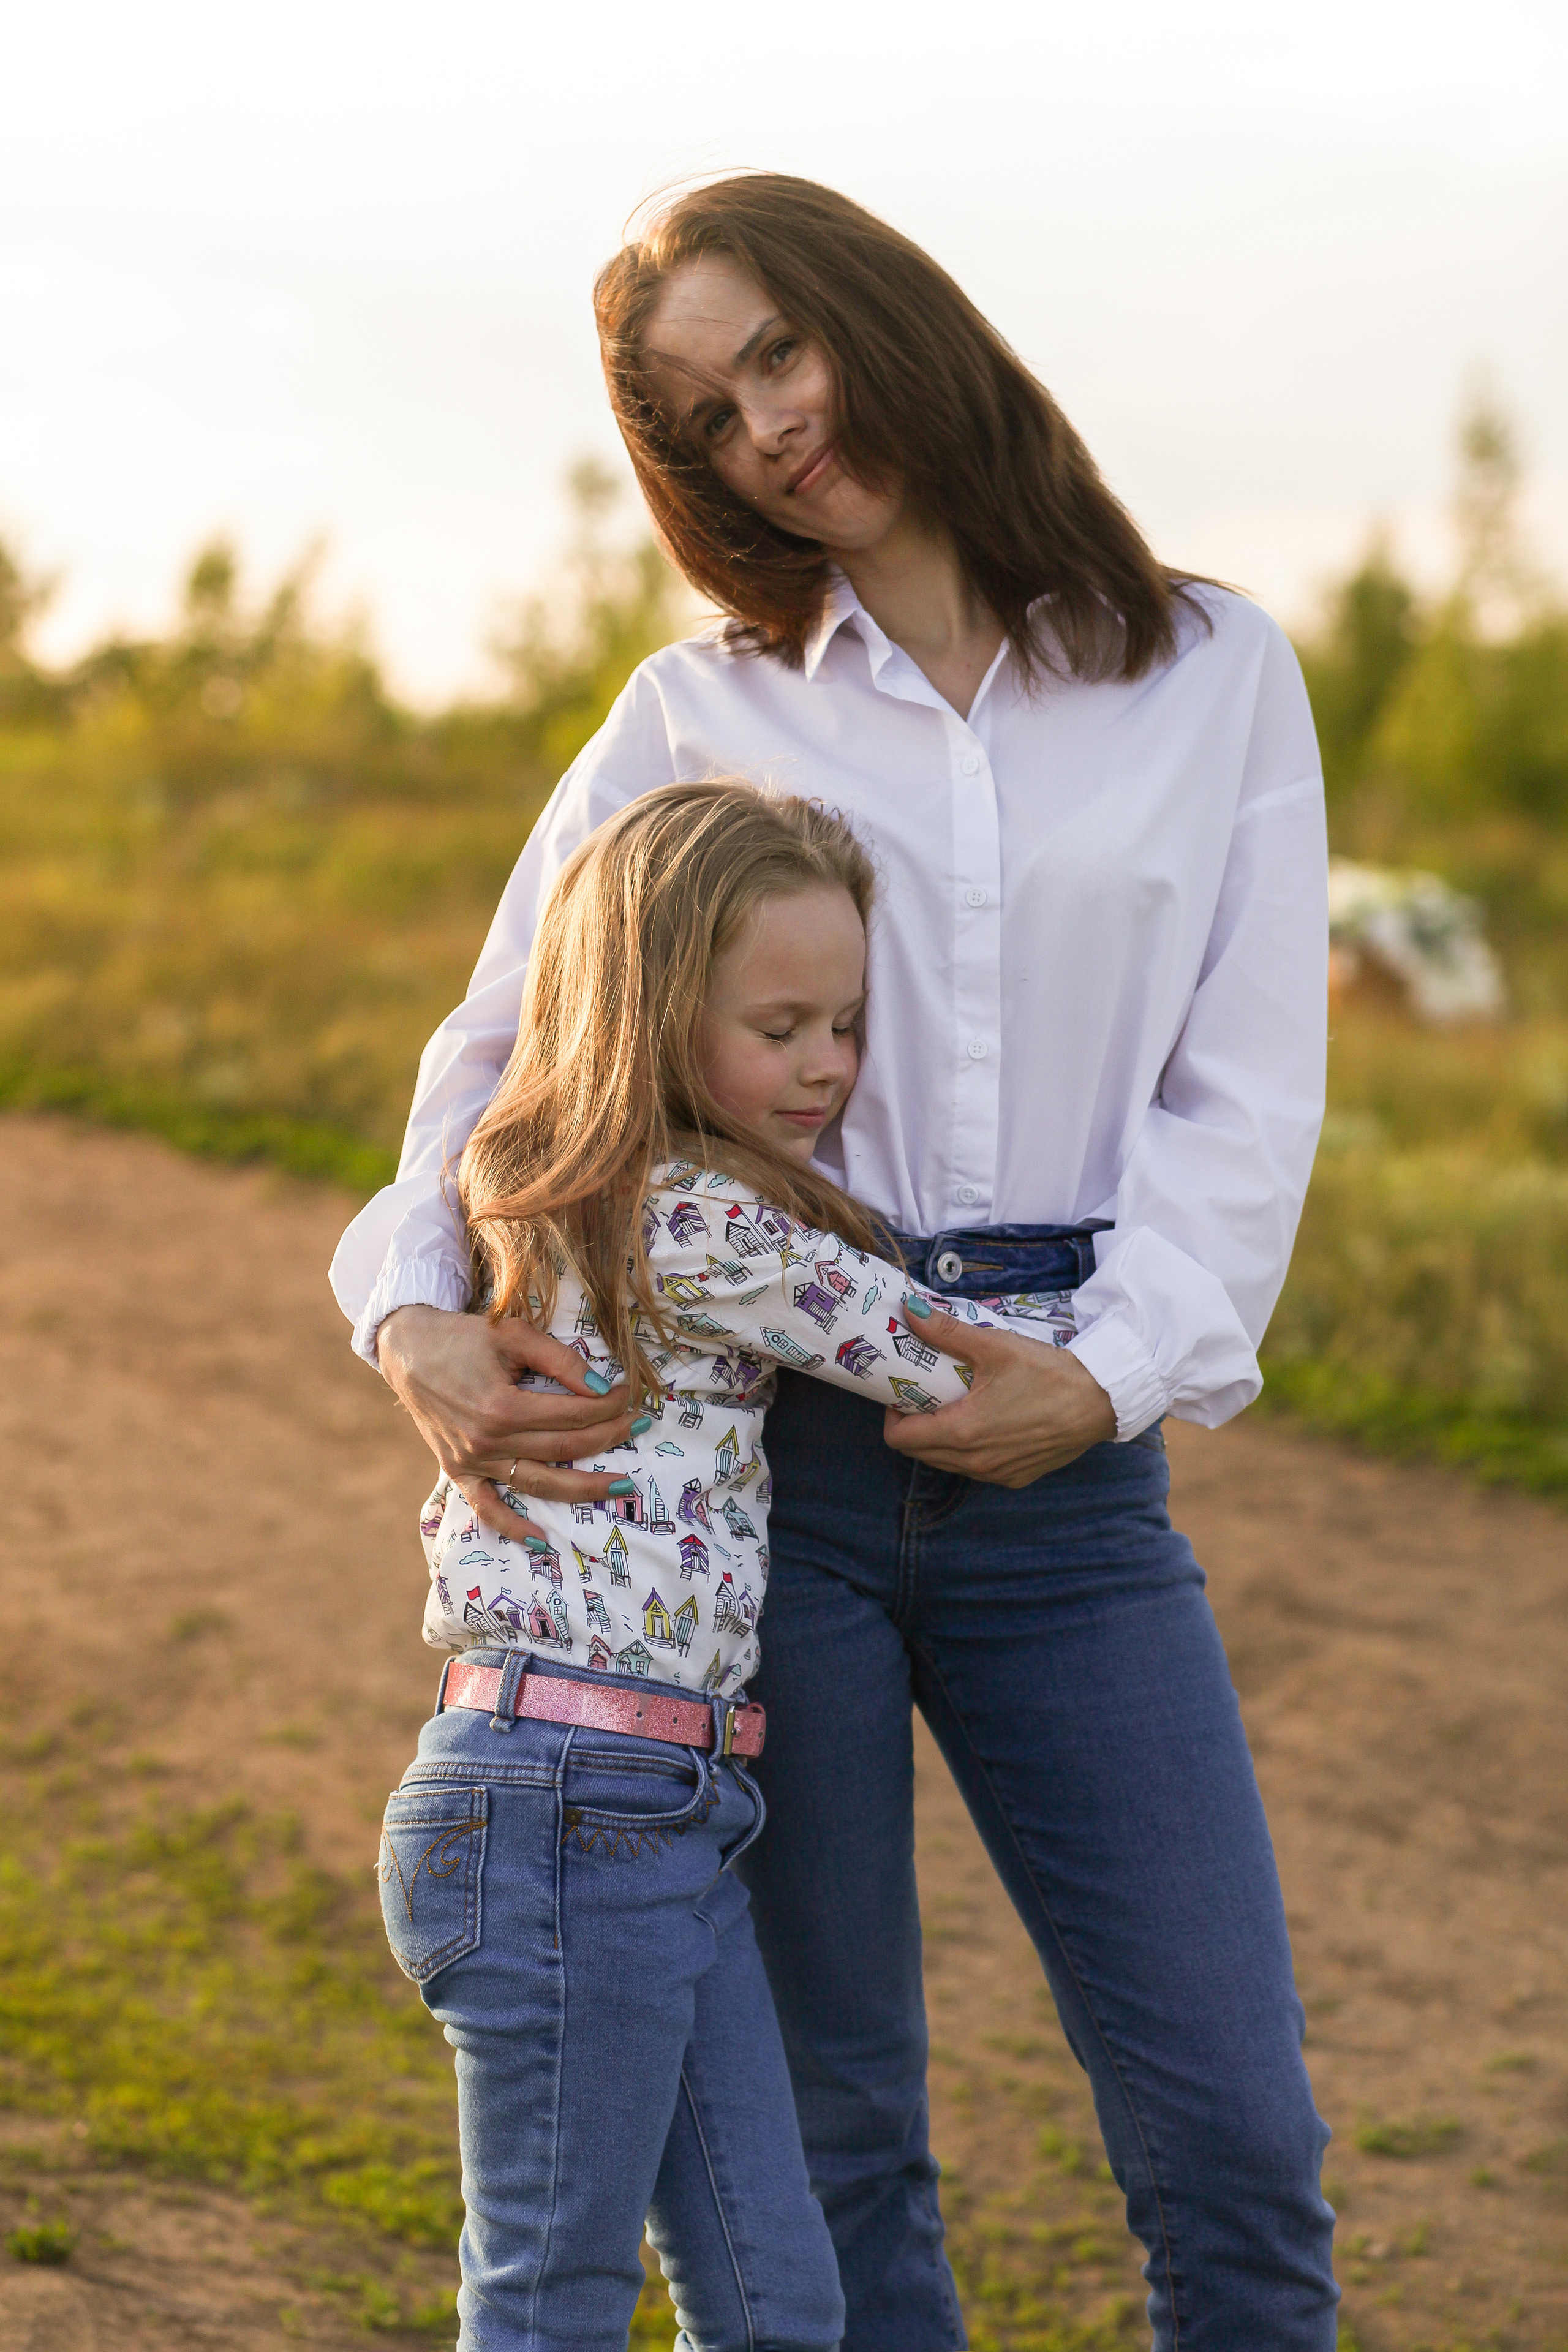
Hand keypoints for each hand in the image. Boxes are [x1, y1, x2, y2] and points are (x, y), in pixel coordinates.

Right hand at [376, 1304, 638, 1541]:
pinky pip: (488, 1508)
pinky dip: (513, 1528)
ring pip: (539, 1483)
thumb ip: (560, 1361)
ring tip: (623, 1486)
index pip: (573, 1413)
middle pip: (564, 1449)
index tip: (630, 1395)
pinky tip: (543, 1540)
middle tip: (640, 1427)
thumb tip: (601, 1388)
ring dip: (585, 1488)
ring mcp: (473, 1462)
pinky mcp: (458, 1472)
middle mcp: (488, 1441)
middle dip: (609, 1438)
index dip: (609, 1405)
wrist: (408, 1350)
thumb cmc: (464, 1337)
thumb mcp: (514, 1335)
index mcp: (503, 1406)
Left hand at [882, 1311, 1116, 1486]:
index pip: (899, 1438)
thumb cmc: (1049, 1373)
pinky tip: (983, 1422)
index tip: (902, 1392)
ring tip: (952, 1406)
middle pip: (918, 1453)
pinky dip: (967, 1450)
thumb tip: (910, 1310)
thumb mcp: (995, 1346)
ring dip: (938, 1439)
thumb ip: (946, 1331)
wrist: (1101, 1399)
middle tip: (924, 1395)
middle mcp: (975, 1462)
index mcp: (962, 1431)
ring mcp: (996, 1473)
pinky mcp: (1015, 1477)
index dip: (892, 1415)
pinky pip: (975, 1469)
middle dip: (912, 1426)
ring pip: (946, 1463)